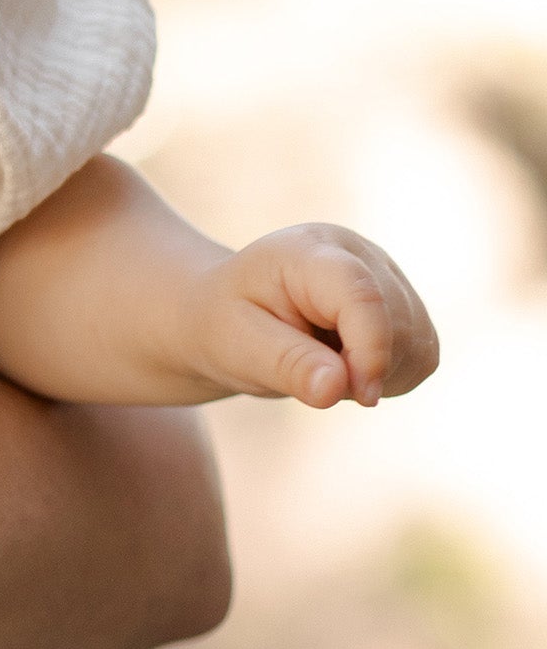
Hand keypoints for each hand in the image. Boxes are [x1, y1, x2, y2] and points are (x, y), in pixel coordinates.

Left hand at [189, 225, 437, 408]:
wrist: (226, 314)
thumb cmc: (226, 327)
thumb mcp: (239, 347)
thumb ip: (288, 365)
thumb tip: (335, 388)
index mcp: (309, 252)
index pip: (362, 293)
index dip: (371, 349)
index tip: (362, 396)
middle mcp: (357, 253)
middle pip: (399, 322)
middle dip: (367, 369)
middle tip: (312, 376)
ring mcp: (385, 275)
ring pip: (419, 342)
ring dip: (381, 375)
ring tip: (324, 366)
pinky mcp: (402, 303)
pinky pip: (423, 354)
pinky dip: (393, 376)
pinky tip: (348, 367)